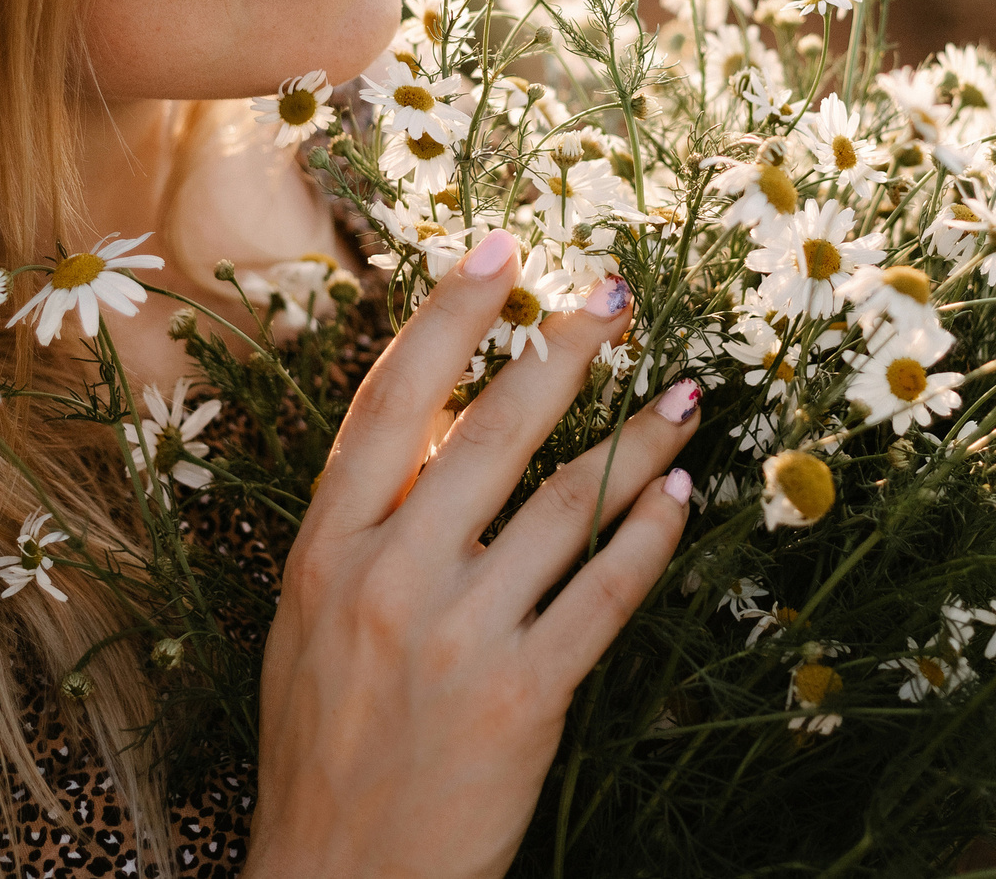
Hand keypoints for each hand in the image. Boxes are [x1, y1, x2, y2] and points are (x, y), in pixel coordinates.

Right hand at [244, 230, 701, 878]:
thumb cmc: (324, 748)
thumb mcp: (311, 622)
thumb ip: (369, 529)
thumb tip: (447, 427)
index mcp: (325, 550)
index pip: (391, 402)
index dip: (448, 315)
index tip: (500, 247)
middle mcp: (388, 578)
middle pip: (491, 432)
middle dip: (563, 351)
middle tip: (616, 295)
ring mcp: (457, 637)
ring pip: (565, 504)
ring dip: (635, 441)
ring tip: (683, 396)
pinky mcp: (523, 697)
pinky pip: (605, 592)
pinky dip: (650, 534)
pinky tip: (681, 495)